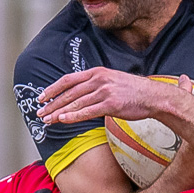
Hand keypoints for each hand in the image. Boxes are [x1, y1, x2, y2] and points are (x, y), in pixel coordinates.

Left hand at [37, 67, 175, 125]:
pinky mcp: (111, 105)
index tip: (41, 97)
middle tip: (39, 112)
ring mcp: (104, 92)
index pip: (68, 80)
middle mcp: (99, 80)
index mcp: (97, 72)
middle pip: (68, 92)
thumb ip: (96, 84)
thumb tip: (82, 93)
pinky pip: (87, 111)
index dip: (53, 88)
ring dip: (58, 112)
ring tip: (46, 120)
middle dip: (51, 103)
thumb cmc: (133, 92)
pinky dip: (73, 116)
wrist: (154, 97)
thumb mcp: (112, 81)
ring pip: (75, 103)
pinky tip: (62, 120)